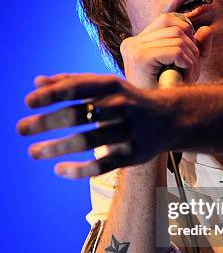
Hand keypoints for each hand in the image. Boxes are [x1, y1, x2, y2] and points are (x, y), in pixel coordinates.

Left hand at [16, 73, 177, 178]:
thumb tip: (37, 83)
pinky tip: (58, 169)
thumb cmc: (128, 100)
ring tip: (33, 151)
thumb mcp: (106, 86)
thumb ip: (72, 83)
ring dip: (57, 147)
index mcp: (112, 86)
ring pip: (88, 142)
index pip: (77, 88)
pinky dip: (78, 170)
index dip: (52, 95)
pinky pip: (102, 165)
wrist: (170, 118)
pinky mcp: (133, 154)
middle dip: (47, 122)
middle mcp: (121, 106)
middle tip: (21, 128)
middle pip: (79, 115)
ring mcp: (129, 132)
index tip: (28, 102)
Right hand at [120, 13, 212, 87]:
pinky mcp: (139, 57)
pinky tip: (183, 78)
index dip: (187, 34)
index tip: (187, 57)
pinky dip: (187, 64)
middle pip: (177, 28)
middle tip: (190, 72)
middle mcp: (132, 42)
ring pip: (179, 39)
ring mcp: (133, 49)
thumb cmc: (167, 94)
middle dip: (192, 50)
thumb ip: (197, 48)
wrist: (154, 120)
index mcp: (138, 41)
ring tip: (186, 77)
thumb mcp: (187, 68)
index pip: (169, 19)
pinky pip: (176, 51)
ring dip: (191, 60)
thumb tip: (206, 30)